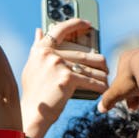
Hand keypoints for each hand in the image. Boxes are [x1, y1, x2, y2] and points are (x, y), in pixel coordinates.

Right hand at [21, 20, 108, 137]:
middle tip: (104, 65)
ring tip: (106, 78)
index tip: (88, 23)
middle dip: (97, 60)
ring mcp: (58, 65)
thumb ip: (37, 47)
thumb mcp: (32, 66)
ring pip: (88, 67)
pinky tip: (104, 88)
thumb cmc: (33, 93)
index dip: (75, 23)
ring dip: (101, 74)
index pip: (60, 29)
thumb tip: (39, 30)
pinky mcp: (67, 78)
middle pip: (82, 53)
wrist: (32, 113)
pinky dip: (99, 85)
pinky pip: (90, 80)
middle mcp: (49, 54)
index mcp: (41, 49)